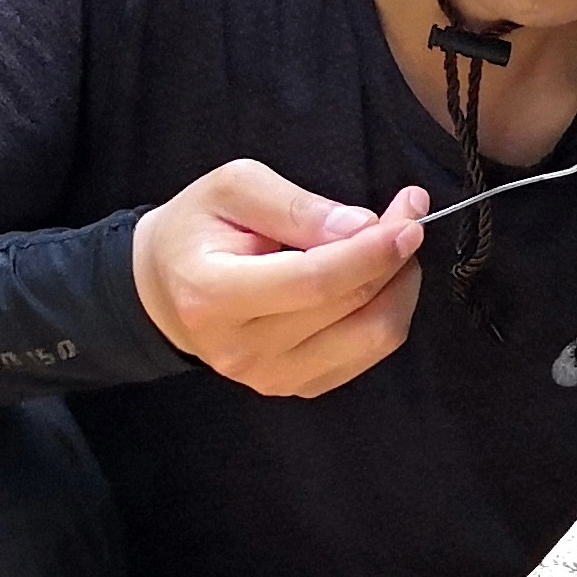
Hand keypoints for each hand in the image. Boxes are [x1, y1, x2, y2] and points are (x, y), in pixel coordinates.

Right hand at [131, 159, 426, 397]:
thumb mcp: (232, 189)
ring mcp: (270, 378)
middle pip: (349, 307)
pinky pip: (367, 354)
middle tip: (408, 214)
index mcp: (214, 297)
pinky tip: (372, 281)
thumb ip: (295, 206)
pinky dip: (385, 312)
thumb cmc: (197, 230)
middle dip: (393, 257)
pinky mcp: (296, 387)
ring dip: (398, 287)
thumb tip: (360, 227)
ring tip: (392, 247)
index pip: (315, 282)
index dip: (372, 251)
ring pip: (371, 337)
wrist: (167, 289)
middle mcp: (243, 351)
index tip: (409, 217)